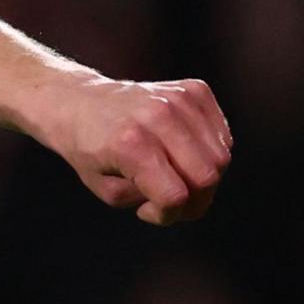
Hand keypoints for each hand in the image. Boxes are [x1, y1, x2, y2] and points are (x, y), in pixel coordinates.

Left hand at [35, 75, 230, 225]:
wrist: (80, 103)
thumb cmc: (92, 151)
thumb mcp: (108, 190)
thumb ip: (152, 201)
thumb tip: (191, 195)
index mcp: (130, 144)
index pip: (176, 196)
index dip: (168, 214)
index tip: (146, 210)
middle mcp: (158, 116)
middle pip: (208, 176)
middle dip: (194, 199)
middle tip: (168, 197)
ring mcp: (180, 99)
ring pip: (222, 157)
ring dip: (202, 176)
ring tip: (173, 173)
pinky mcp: (195, 89)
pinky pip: (223, 136)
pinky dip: (207, 151)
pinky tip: (180, 150)